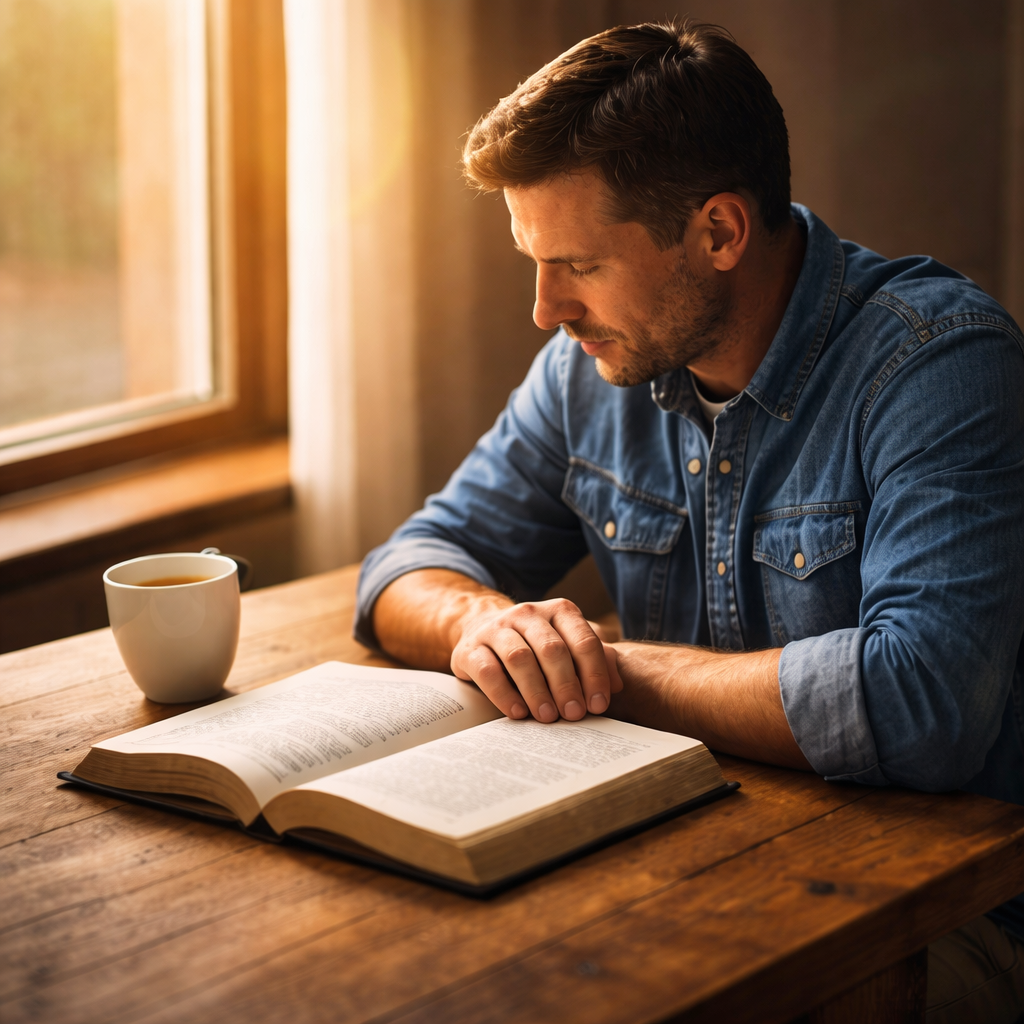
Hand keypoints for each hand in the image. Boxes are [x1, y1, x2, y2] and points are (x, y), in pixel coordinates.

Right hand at [450, 598, 622, 721]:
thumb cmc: (537, 645)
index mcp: (559, 611)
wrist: (483, 632)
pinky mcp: (470, 648)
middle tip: (574, 715)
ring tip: (547, 717)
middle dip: (566, 685)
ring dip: (537, 691)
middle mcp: (527, 614)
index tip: (598, 704)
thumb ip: (596, 659)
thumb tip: (616, 685)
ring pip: (519, 658)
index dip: (593, 674)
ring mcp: (496, 629)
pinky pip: (488, 671)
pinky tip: (518, 713)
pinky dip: (504, 694)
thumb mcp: (569, 646)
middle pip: (552, 649)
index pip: (583, 640)